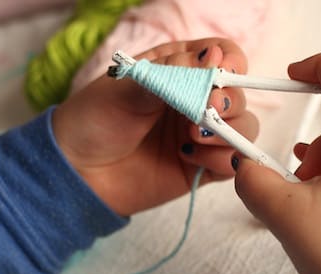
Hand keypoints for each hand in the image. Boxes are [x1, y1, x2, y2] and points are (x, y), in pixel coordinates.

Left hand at [53, 38, 257, 215]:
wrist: (77, 172)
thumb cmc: (94, 120)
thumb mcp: (126, 87)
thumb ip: (171, 74)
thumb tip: (212, 58)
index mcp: (179, 68)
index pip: (223, 54)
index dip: (230, 60)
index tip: (222, 71)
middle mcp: (195, 99)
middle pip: (238, 92)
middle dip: (229, 101)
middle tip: (205, 111)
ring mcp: (201, 134)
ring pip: (243, 127)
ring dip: (229, 131)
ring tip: (195, 137)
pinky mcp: (201, 165)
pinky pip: (231, 161)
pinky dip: (223, 159)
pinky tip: (191, 158)